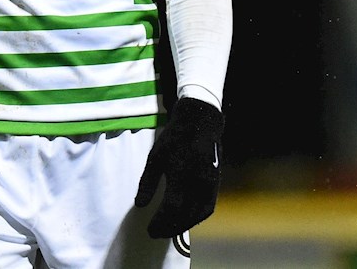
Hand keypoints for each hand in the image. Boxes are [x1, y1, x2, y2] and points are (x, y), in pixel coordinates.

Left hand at [133, 97, 223, 237]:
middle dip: (170, 228)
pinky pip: (207, 208)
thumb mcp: (155, 156)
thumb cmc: (175, 139)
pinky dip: (196, 218)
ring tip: (169, 230)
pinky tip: (185, 220)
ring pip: (198, 214)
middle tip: (157, 233)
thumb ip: (147, 182)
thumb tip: (140, 205)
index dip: (160, 223)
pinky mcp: (216, 184)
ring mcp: (210, 184)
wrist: (201, 123)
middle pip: (185, 215)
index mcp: (181, 174)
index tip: (150, 230)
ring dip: (183, 226)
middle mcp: (198, 182)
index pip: (171, 208)